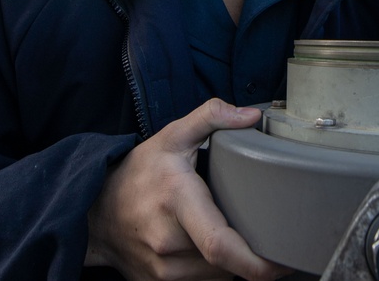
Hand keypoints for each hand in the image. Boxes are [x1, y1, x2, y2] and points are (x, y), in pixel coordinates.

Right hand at [85, 98, 289, 280]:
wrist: (96, 212)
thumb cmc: (139, 172)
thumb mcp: (172, 136)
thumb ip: (211, 117)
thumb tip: (251, 114)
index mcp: (177, 202)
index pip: (219, 244)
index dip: (256, 262)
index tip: (281, 262)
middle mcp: (168, 243)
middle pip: (226, 262)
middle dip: (248, 251)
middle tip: (261, 232)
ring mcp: (162, 271)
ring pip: (218, 276)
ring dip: (231, 261)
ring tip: (225, 232)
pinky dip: (215, 271)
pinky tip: (209, 248)